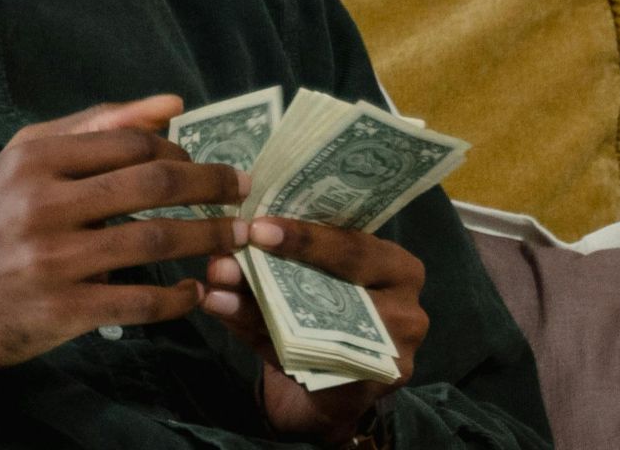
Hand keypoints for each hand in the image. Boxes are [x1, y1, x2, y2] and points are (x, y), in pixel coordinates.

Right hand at [0, 95, 251, 380]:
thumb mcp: (24, 159)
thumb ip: (95, 125)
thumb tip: (172, 104)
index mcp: (37, 159)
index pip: (134, 144)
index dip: (185, 154)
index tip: (212, 166)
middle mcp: (44, 204)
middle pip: (154, 186)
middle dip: (213, 188)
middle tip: (245, 192)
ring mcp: (53, 259)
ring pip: (156, 242)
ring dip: (208, 240)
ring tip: (236, 240)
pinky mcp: (61, 310)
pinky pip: (139, 302)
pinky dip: (177, 298)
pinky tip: (196, 292)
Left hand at [200, 217, 428, 444]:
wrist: (332, 391)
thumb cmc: (328, 312)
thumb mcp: (318, 275)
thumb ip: (288, 255)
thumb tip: (236, 234)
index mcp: (399, 269)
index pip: (353, 246)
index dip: (304, 238)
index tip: (255, 227)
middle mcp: (406, 311)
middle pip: (334, 288)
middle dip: (271, 271)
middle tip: (224, 261)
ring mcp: (388, 355)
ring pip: (311, 325)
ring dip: (252, 306)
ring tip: (213, 290)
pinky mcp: (361, 388)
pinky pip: (299, 358)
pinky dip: (254, 335)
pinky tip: (222, 315)